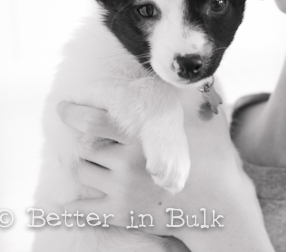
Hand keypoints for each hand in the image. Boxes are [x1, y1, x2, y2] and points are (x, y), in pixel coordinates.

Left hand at [57, 101, 273, 250]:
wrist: (222, 208)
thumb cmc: (216, 158)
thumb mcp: (210, 119)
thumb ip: (195, 93)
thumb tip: (192, 70)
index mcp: (144, 138)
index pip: (94, 122)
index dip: (73, 113)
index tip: (63, 108)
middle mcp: (128, 164)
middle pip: (85, 147)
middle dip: (90, 142)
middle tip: (98, 140)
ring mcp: (123, 191)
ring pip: (83, 172)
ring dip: (87, 165)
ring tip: (100, 163)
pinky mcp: (121, 215)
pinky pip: (82, 209)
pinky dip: (71, 206)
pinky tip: (68, 202)